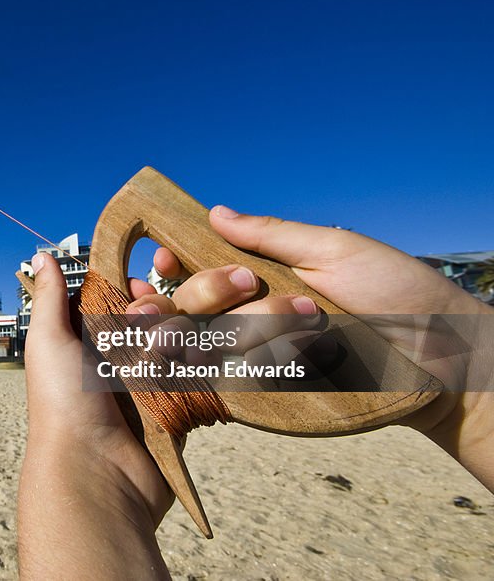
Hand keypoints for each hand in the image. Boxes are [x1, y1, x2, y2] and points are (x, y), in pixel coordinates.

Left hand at [17, 251, 311, 578]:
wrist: (96, 475)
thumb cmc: (64, 408)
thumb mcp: (49, 345)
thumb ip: (52, 299)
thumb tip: (42, 255)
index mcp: (100, 337)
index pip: (139, 294)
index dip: (155, 281)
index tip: (167, 264)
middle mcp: (133, 355)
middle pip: (179, 311)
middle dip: (204, 293)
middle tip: (233, 281)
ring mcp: (164, 380)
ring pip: (203, 337)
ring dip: (224, 321)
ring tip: (244, 309)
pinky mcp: (190, 405)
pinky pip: (218, 374)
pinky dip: (239, 355)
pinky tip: (265, 334)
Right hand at [152, 206, 493, 487]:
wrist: (443, 353)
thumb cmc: (396, 292)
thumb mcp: (333, 250)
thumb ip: (271, 235)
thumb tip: (215, 212)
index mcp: (257, 280)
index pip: (191, 274)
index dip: (168, 268)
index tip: (164, 258)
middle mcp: (248, 319)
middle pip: (186, 308)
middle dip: (205, 292)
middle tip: (247, 283)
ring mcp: (256, 360)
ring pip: (211, 342)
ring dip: (260, 326)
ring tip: (316, 319)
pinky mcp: (272, 397)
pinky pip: (240, 379)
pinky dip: (269, 360)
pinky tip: (304, 349)